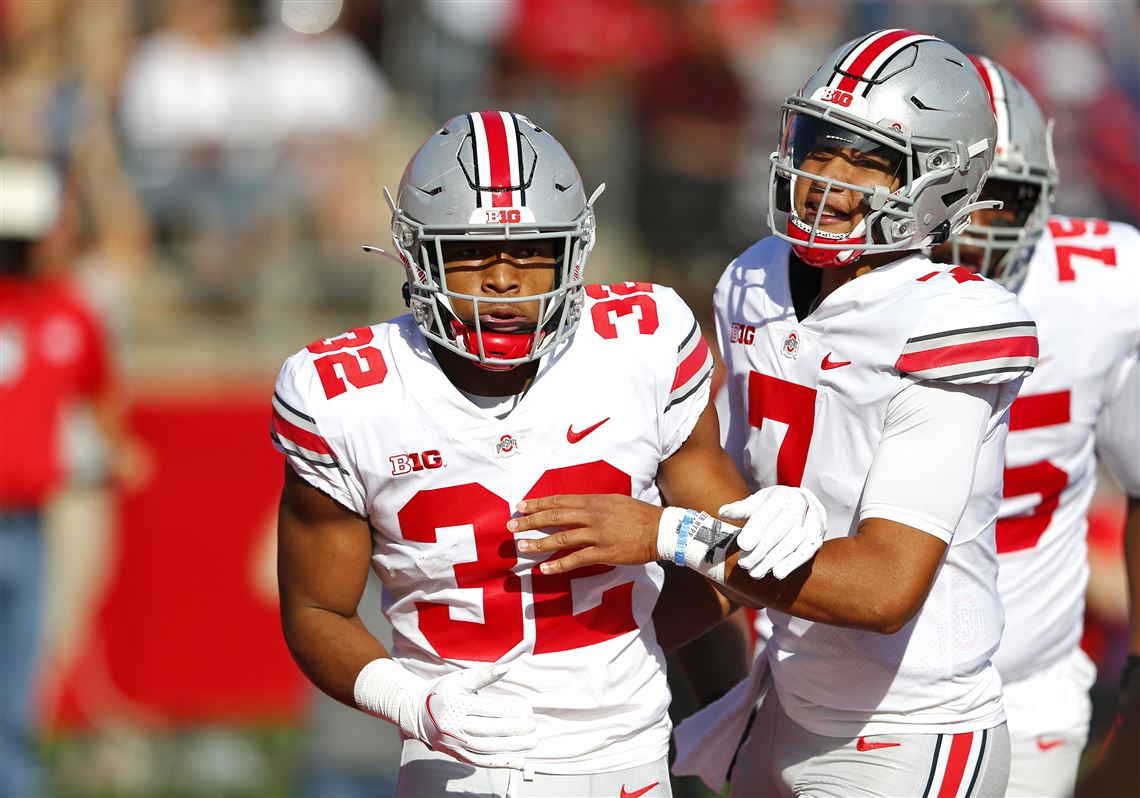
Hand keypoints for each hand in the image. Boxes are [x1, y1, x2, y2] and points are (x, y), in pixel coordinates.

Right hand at [418, 665, 536, 768]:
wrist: (417, 713)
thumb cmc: (443, 692)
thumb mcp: (460, 679)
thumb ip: (484, 675)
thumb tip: (508, 667)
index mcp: (454, 705)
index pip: (487, 708)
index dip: (509, 709)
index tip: (527, 709)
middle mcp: (453, 727)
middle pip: (488, 730)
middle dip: (514, 728)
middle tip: (533, 724)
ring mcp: (455, 744)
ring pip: (487, 748)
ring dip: (512, 746)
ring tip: (532, 741)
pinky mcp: (457, 755)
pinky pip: (482, 762)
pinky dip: (502, 763)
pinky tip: (520, 761)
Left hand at [509, 494, 661, 573]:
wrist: (660, 530)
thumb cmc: (638, 514)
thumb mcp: (614, 501)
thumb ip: (593, 504)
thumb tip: (574, 507)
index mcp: (593, 501)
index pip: (559, 501)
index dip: (537, 504)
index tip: (520, 506)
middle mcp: (591, 516)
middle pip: (554, 517)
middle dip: (530, 522)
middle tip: (511, 526)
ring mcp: (597, 535)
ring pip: (561, 539)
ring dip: (539, 543)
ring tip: (522, 547)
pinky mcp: (603, 553)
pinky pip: (576, 560)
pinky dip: (558, 565)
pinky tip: (544, 569)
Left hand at [720, 486, 826, 579]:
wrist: (805, 503)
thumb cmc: (775, 504)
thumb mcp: (758, 502)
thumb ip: (741, 509)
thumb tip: (721, 512)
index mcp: (781, 496)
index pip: (767, 512)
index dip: (755, 529)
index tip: (742, 545)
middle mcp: (799, 506)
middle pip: (779, 530)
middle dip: (761, 549)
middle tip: (744, 564)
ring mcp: (811, 521)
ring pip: (792, 543)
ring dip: (773, 560)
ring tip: (756, 573)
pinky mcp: (818, 535)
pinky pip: (807, 551)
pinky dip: (793, 563)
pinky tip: (778, 573)